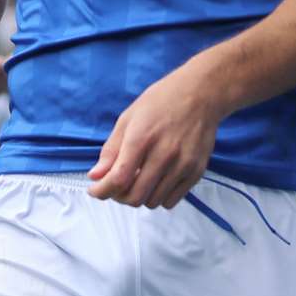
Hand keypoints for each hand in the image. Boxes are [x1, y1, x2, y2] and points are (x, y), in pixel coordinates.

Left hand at [88, 67, 222, 208]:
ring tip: (137, 181)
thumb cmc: (161, 102)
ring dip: (139, 197)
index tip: (95, 191)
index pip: (119, 179)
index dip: (103, 191)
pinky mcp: (196, 172)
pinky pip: (172, 200)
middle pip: (135, 196)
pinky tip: (155, 181)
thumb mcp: (128, 118)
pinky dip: (159, 197)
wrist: (200, 94)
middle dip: (119, 197)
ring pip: (153, 202)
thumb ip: (111, 150)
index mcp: (142, 138)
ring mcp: (182, 165)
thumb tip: (95, 176)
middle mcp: (164, 154)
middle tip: (115, 187)